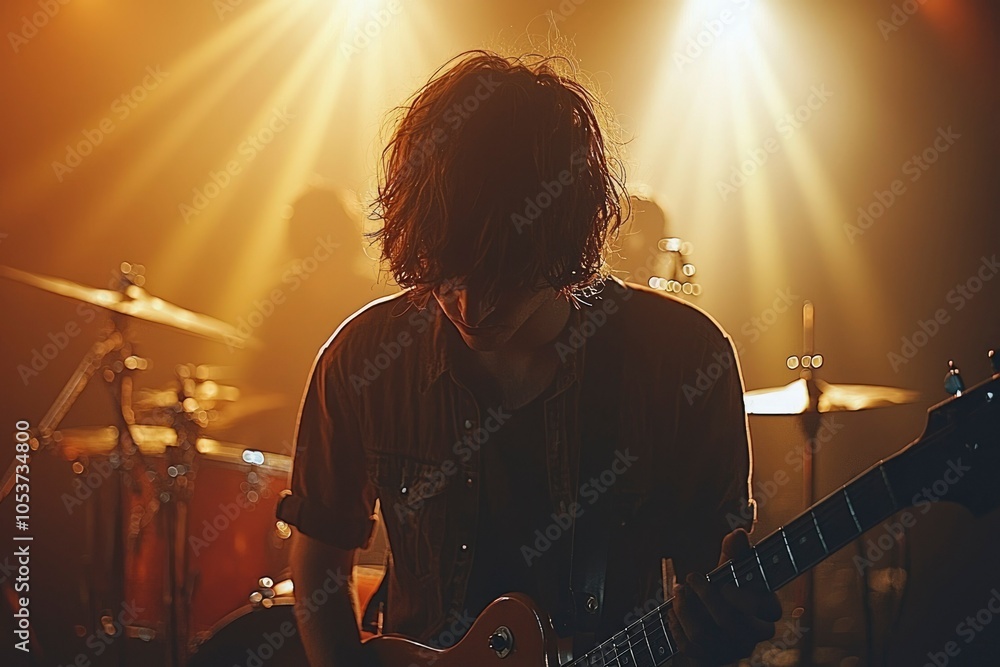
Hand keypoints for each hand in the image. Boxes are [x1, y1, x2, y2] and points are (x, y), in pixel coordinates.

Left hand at [667, 529, 782, 665]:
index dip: (746, 601)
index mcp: (765, 614)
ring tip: (678, 591)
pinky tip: (672, 612)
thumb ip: (735, 553)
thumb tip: (737, 533)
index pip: (770, 612)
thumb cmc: (726, 588)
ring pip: (703, 635)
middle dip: (705, 595)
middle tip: (692, 577)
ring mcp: (730, 651)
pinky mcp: (710, 659)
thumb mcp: (731, 570)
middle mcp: (751, 637)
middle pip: (729, 622)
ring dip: (684, 610)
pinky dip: (676, 626)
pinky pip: (689, 648)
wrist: (709, 618)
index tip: (725, 585)